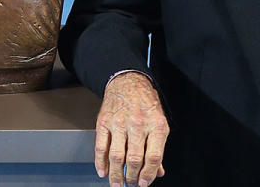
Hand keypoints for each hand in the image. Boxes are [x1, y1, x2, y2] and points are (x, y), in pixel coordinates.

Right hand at [95, 72, 168, 186]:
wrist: (128, 82)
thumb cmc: (146, 103)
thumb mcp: (159, 122)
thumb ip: (158, 148)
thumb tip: (158, 172)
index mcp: (156, 125)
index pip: (154, 156)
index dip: (148, 175)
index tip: (144, 183)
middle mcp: (138, 124)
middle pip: (134, 159)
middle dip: (132, 177)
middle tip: (131, 184)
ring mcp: (119, 123)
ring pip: (116, 156)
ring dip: (116, 175)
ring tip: (117, 184)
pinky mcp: (104, 122)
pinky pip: (100, 147)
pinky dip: (100, 163)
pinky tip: (103, 172)